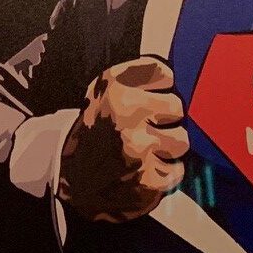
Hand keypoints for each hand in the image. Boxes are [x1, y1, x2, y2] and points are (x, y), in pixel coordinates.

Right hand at [58, 56, 189, 222]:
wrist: (71, 178)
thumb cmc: (94, 131)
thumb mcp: (102, 92)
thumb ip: (136, 80)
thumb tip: (179, 76)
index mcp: (114, 84)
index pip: (165, 74)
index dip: (160, 89)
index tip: (149, 99)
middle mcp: (125, 111)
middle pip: (177, 107)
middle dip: (165, 119)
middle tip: (145, 128)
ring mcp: (138, 146)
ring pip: (181, 140)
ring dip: (167, 148)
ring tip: (145, 150)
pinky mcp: (148, 178)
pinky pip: (177, 170)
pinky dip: (164, 173)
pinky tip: (143, 170)